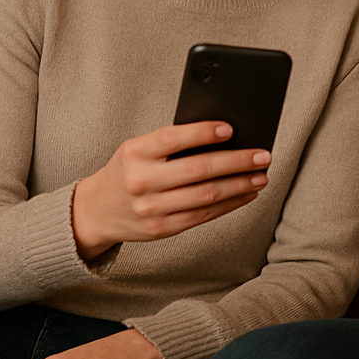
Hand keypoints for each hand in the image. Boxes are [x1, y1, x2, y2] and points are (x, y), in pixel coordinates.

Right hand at [71, 121, 270, 259]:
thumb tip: (222, 138)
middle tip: (263, 156)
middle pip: (198, 170)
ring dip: (239, 185)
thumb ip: (170, 144)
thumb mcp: (136, 150)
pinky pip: (203, 216)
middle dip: (236, 162)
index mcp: (134, 153)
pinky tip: (245, 194)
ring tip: (261, 175)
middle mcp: (141, 181)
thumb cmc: (126, 172)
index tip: (230, 128)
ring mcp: (151, 209)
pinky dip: (229, 204)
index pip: (173, 139)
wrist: (96, 210)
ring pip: (206, 196)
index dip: (203, 133)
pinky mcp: (162, 229)